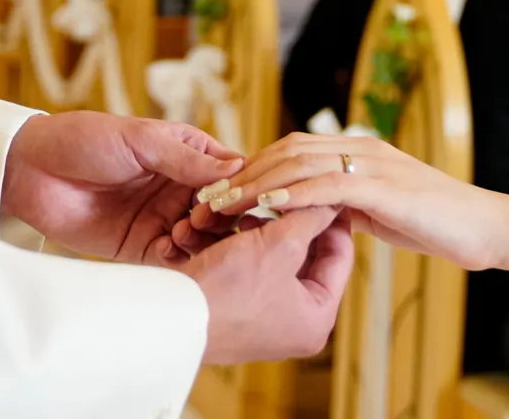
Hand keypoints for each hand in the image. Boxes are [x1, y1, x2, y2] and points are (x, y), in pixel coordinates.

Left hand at [2, 113, 240, 261]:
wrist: (32, 171)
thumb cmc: (85, 139)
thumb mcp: (140, 139)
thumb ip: (185, 159)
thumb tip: (235, 170)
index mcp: (188, 155)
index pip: (231, 173)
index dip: (241, 186)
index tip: (240, 196)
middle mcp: (180, 188)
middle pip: (222, 211)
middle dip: (222, 218)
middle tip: (206, 218)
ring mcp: (162, 219)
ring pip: (201, 239)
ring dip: (201, 239)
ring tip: (182, 231)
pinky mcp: (140, 246)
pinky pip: (172, 260)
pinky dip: (179, 259)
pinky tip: (169, 247)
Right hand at [185, 206, 354, 363]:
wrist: (168, 317)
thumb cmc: (229, 289)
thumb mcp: (281, 244)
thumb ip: (311, 215)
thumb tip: (334, 196)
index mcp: (316, 318)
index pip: (339, 255)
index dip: (332, 215)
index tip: (324, 186)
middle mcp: (293, 323)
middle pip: (303, 254)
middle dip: (284, 219)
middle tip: (280, 192)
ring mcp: (261, 318)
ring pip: (269, 255)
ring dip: (255, 226)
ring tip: (243, 208)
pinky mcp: (232, 308)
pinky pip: (244, 266)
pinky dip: (233, 243)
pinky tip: (222, 224)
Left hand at [187, 133, 508, 270]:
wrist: (487, 227)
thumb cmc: (439, 224)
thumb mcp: (382, 212)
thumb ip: (348, 206)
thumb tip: (313, 217)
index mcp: (360, 152)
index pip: (292, 151)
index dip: (253, 169)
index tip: (220, 194)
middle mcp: (362, 148)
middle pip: (286, 151)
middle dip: (243, 175)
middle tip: (205, 200)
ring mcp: (374, 164)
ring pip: (300, 164)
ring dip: (256, 185)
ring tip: (222, 207)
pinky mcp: (384, 186)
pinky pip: (329, 186)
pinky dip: (294, 196)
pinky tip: (267, 211)